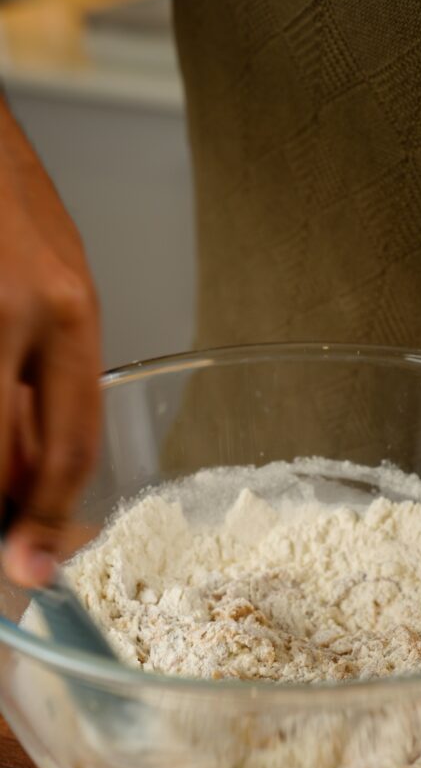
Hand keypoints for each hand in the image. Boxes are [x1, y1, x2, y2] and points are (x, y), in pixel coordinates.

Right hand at [0, 100, 100, 586]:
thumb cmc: (10, 204)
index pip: (67, 444)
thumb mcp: (59, 291)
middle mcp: (9, 317)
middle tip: (9, 545)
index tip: (37, 563)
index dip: (49, 517)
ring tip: (5, 466)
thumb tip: (34, 477)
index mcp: (66, 311)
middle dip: (6, 517)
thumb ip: (49, 385)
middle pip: (4, 463)